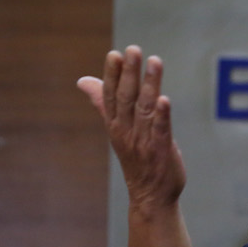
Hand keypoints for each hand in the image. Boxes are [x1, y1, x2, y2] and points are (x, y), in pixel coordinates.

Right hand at [78, 45, 186, 212]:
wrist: (149, 196)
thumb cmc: (136, 158)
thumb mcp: (117, 129)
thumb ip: (102, 103)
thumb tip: (83, 81)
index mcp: (116, 124)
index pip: (110, 96)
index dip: (112, 75)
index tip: (115, 54)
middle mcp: (126, 131)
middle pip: (126, 98)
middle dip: (129, 73)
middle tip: (132, 49)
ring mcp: (143, 141)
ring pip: (145, 108)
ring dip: (150, 84)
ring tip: (154, 62)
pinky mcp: (161, 150)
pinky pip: (160, 130)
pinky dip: (162, 115)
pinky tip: (164, 99)